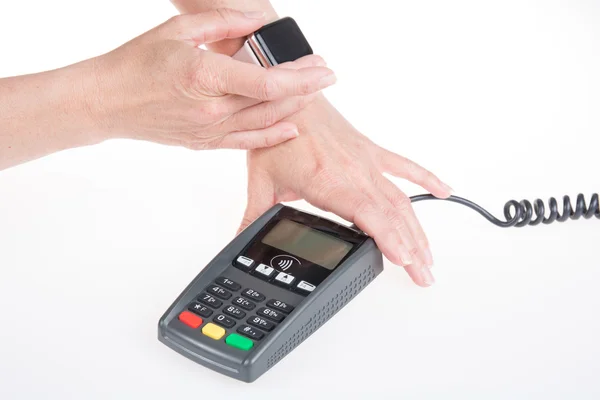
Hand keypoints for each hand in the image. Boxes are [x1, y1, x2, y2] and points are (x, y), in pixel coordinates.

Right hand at [85, 9, 335, 149]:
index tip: (323, 68)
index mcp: (206, 76)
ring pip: (264, 123)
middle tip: (324, 75)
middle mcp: (212, 109)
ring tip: (312, 94)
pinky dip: (271, 135)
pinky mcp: (204, 143)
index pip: (268, 82)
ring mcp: (209, 130)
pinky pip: (246, 142)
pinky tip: (289, 128)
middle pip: (273, 103)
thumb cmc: (137, 64)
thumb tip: (259, 20)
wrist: (107, 102)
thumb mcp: (180, 31)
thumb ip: (224, 23)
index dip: (302, 77)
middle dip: (305, 88)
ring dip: (293, 108)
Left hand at [238, 96, 452, 286]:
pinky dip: (425, 179)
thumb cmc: (277, 131)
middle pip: (392, 215)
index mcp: (328, 181)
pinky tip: (444, 191)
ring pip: (401, 198)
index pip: (367, 216)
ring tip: (429, 255)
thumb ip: (254, 216)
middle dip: (412, 249)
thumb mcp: (261, 180)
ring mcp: (366, 161)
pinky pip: (404, 166)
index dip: (389, 239)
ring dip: (418, 228)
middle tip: (425, 276)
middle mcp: (354, 172)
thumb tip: (239, 242)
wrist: (288, 93)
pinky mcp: (370, 151)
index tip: (406, 260)